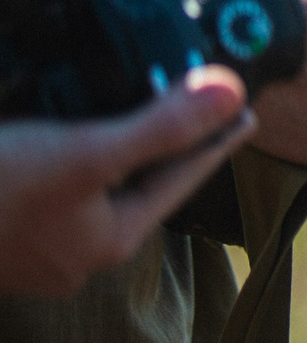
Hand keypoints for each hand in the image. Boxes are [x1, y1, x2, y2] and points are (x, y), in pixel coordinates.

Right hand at [0, 69, 253, 297]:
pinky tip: (62, 124)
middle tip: (193, 99)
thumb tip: (231, 92)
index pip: (182, 178)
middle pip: (139, 182)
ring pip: (93, 182)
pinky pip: (51, 180)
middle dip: (164, 140)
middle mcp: (76, 250)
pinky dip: (66, 148)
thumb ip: (160, 128)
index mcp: (109, 239)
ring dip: (114, 141)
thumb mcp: (84, 155)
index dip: (215, 139)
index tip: (246, 111)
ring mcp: (34, 243)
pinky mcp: (2, 222)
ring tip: (136, 104)